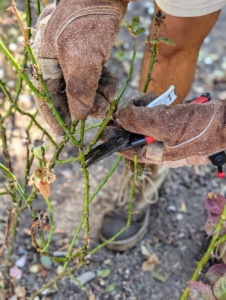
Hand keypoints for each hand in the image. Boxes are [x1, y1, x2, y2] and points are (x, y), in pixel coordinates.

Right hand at [32, 0, 127, 134]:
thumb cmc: (88, 23)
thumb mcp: (81, 58)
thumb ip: (78, 90)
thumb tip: (78, 116)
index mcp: (45, 63)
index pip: (47, 97)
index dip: (55, 117)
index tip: (64, 135)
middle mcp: (57, 63)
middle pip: (68, 95)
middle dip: (86, 105)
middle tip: (102, 111)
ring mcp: (73, 60)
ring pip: (84, 89)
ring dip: (98, 95)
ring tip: (110, 96)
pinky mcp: (89, 56)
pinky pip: (94, 78)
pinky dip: (104, 84)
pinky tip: (112, 84)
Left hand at [104, 93, 225, 167]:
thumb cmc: (200, 129)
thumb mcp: (166, 125)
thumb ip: (140, 122)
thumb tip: (120, 117)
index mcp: (157, 155)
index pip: (128, 150)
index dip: (115, 140)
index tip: (103, 131)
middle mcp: (160, 147)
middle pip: (136, 134)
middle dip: (132, 118)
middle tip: (131, 105)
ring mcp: (168, 134)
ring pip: (146, 122)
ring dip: (144, 108)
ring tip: (149, 99)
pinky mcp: (175, 123)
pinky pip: (157, 115)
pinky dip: (154, 106)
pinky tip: (157, 99)